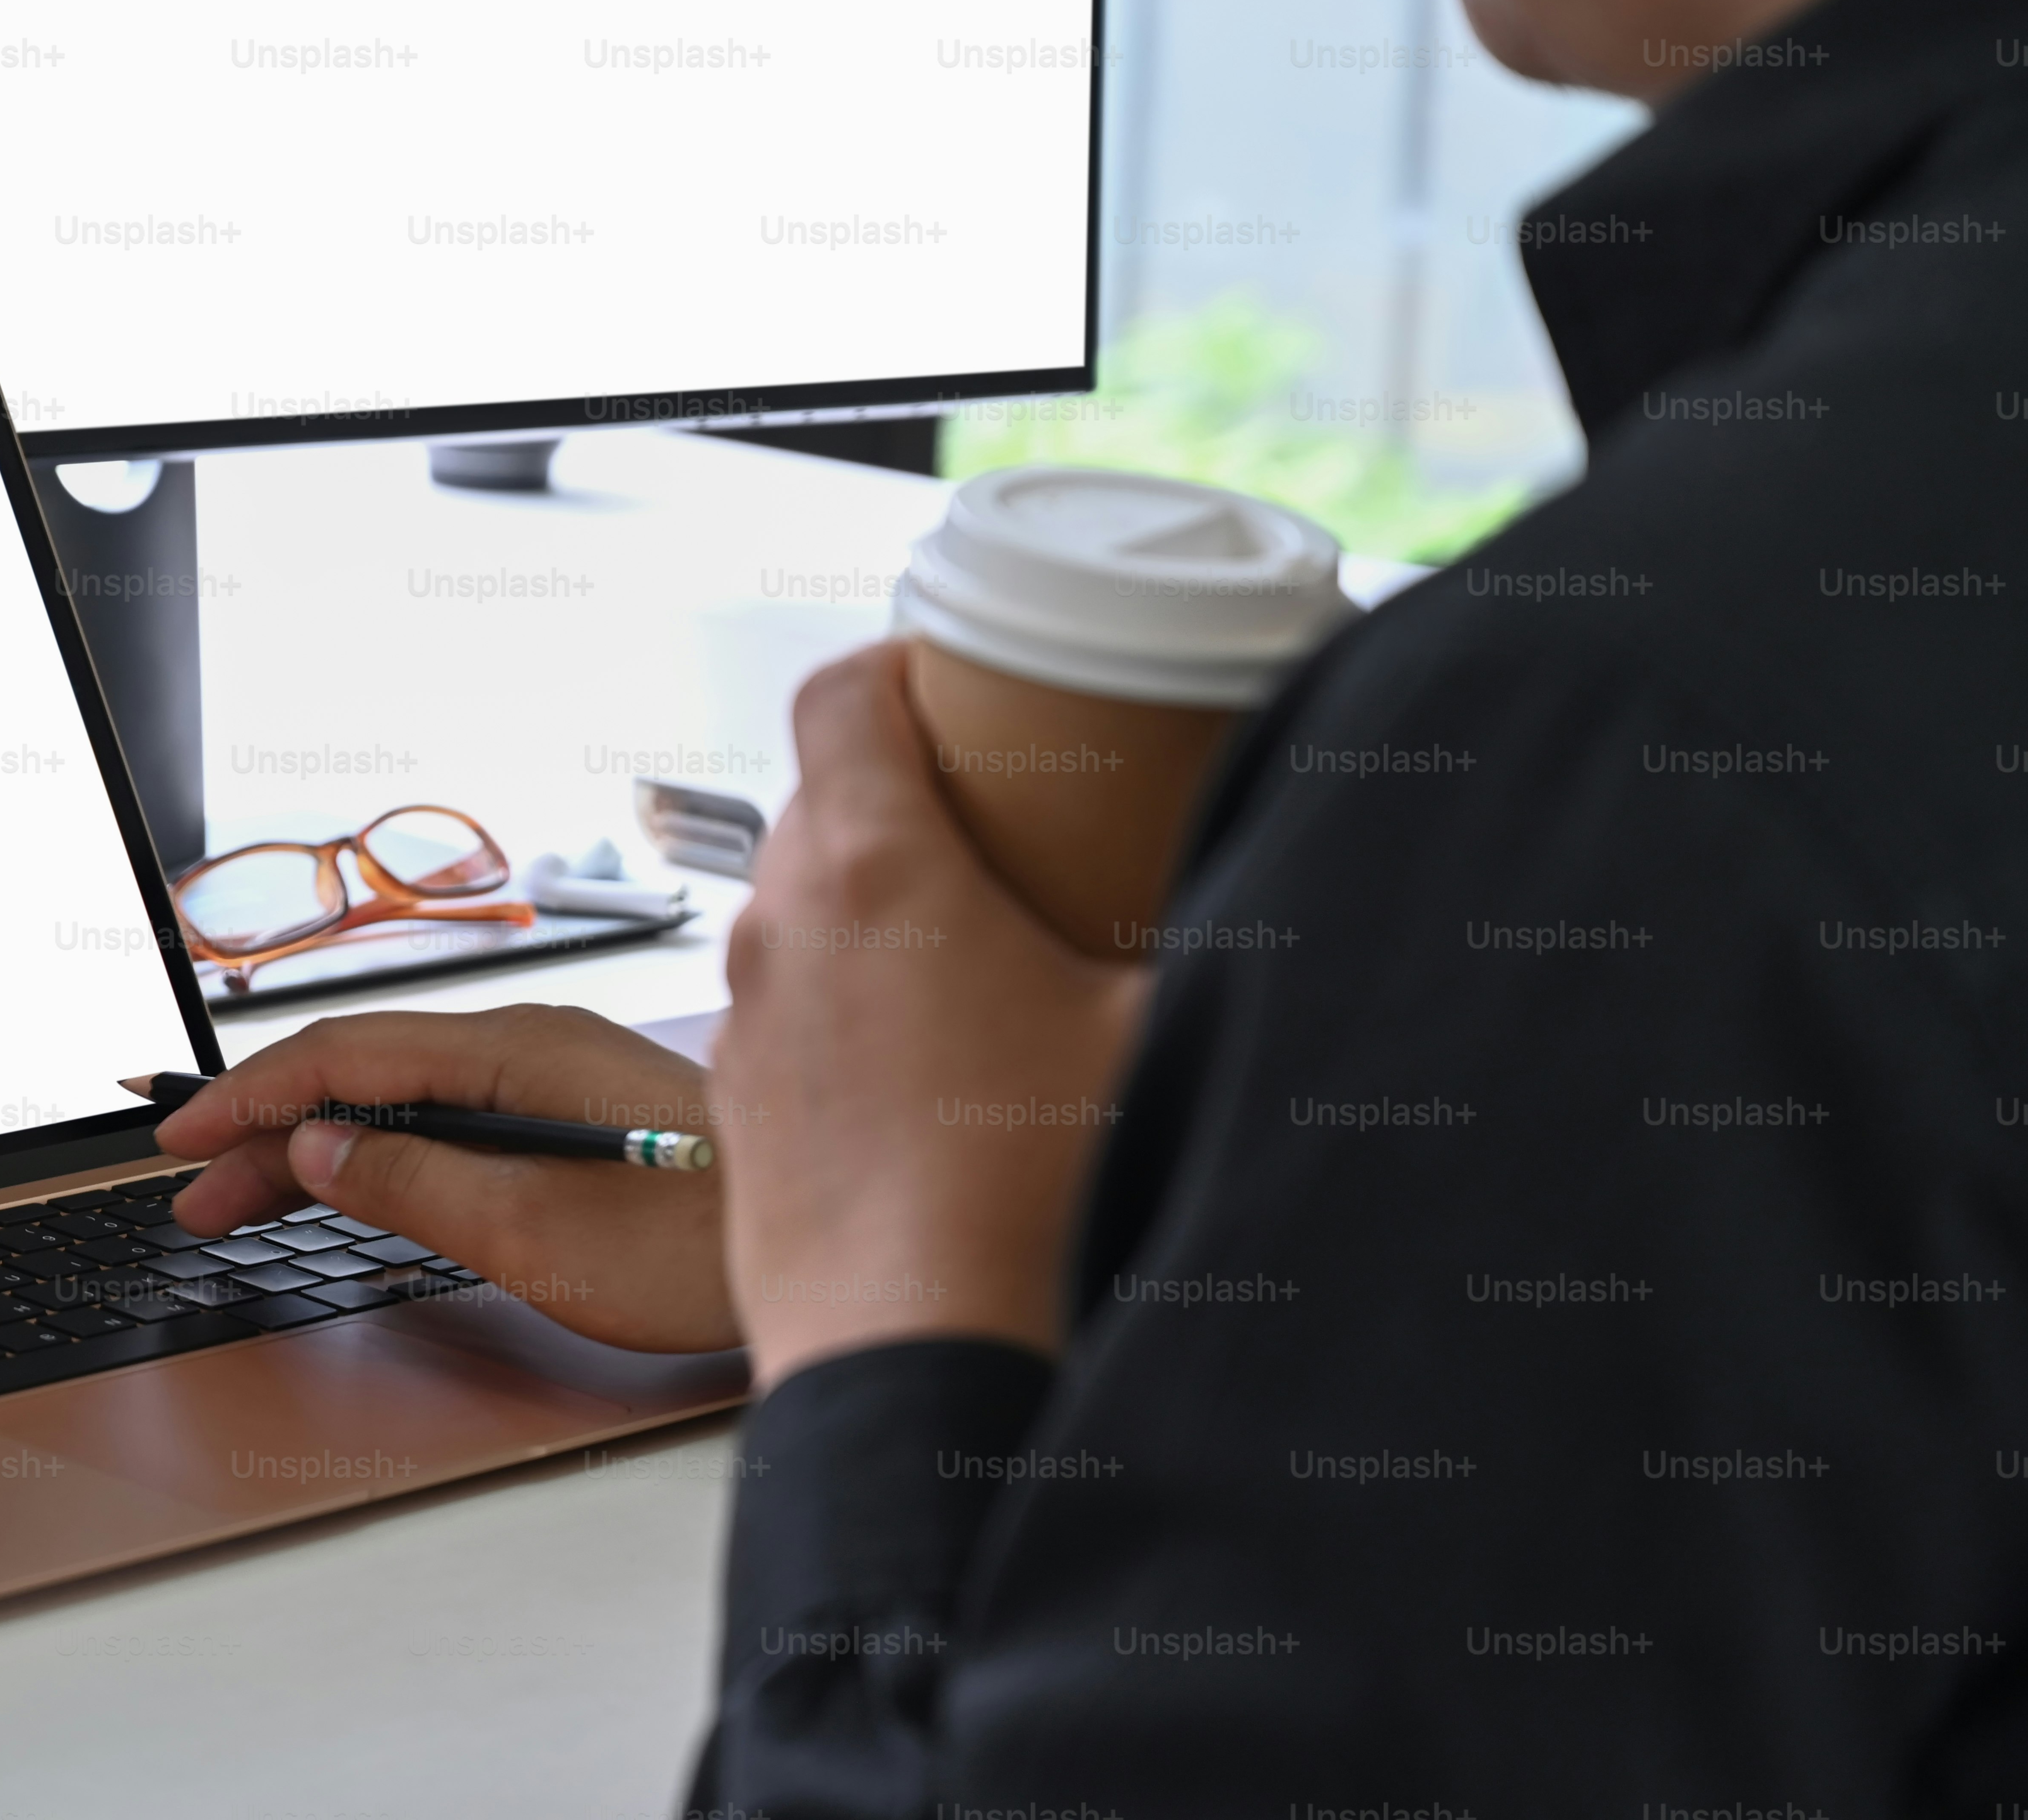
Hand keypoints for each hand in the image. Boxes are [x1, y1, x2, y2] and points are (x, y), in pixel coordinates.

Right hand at [148, 1002, 738, 1352]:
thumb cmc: (708, 1246)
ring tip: (240, 1199)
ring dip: (317, 1144)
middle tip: (189, 1191)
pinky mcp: (578, 1118)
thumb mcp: (539, 1233)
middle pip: (365, 1074)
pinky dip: (382, 1149)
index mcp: (517, 1051)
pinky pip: (449, 1116)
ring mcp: (558, 1077)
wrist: (853, 1250)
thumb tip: (317, 1153)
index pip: (344, 1055)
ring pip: (403, 1097)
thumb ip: (417, 1185)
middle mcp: (534, 1045)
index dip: (248, 1096)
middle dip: (264, 1129)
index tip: (177, 1134)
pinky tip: (351, 1181)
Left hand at [714, 639, 1151, 1389]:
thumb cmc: (1025, 1197)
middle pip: (821, 799)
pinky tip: (929, 1054)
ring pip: (798, 908)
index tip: (955, 677)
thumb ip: (1210, 938)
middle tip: (1000, 813)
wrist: (913, 1362)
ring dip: (874, 903)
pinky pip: (787, 1007)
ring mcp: (745, 1020)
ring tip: (974, 940)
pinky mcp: (739, 1104)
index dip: (895, 665)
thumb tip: (1288, 877)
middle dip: (904, 789)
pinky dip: (845, 999)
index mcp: (869, 870)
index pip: (838, 694)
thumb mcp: (1154, 1036)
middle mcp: (781, 928)